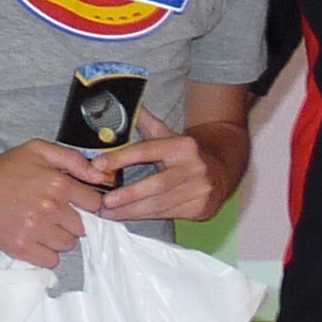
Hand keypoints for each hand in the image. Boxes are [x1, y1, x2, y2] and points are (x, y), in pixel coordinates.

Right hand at [0, 138, 110, 264]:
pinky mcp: (21, 247)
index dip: (87, 204)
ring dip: (60, 238)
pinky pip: (51, 261)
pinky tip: (36, 240)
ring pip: (69, 245)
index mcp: (58, 184)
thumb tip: (99, 176)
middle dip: (72, 222)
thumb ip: (73, 159)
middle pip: (83, 227)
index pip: (94, 204)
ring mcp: (35, 230)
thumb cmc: (3, 168)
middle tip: (54, 215)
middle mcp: (50, 208)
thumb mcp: (38, 150)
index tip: (76, 204)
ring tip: (42, 226)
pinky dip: (47, 254)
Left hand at [95, 108, 229, 222]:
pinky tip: (127, 216)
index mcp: (184, 146)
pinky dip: (144, 217)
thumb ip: (146, 123)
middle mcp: (195, 168)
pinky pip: (168, 214)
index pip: (148, 151)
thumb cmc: (186, 153)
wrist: (223, 170)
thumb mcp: (169, 135)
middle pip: (157, 184)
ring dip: (132, 211)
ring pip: (161, 204)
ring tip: (109, 213)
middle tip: (104, 202)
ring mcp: (200, 190)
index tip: (98, 165)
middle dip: (129, 195)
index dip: (121, 158)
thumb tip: (124, 105)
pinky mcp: (201, 208)